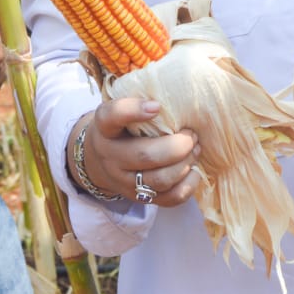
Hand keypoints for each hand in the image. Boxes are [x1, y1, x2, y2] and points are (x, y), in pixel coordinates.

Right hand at [67, 98, 199, 208]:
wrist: (99, 161)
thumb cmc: (119, 129)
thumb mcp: (118, 111)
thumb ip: (138, 102)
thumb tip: (179, 95)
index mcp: (104, 128)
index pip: (111, 117)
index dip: (133, 111)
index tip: (157, 106)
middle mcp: (111, 157)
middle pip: (145, 155)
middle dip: (177, 145)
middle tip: (191, 134)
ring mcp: (124, 181)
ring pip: (160, 179)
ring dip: (185, 163)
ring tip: (195, 149)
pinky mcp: (139, 198)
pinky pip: (169, 198)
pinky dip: (188, 185)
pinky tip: (193, 170)